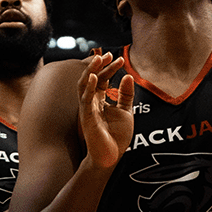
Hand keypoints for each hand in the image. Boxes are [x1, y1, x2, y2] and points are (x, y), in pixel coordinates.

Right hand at [77, 51, 134, 170]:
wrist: (111, 157)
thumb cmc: (117, 137)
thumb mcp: (126, 112)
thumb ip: (126, 95)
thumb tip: (128, 75)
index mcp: (100, 100)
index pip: (102, 79)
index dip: (109, 68)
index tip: (119, 58)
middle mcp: (92, 102)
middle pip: (92, 78)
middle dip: (99, 65)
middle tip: (108, 54)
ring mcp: (87, 109)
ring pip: (84, 85)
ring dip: (90, 71)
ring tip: (98, 59)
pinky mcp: (87, 118)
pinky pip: (85, 100)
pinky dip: (89, 87)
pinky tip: (94, 77)